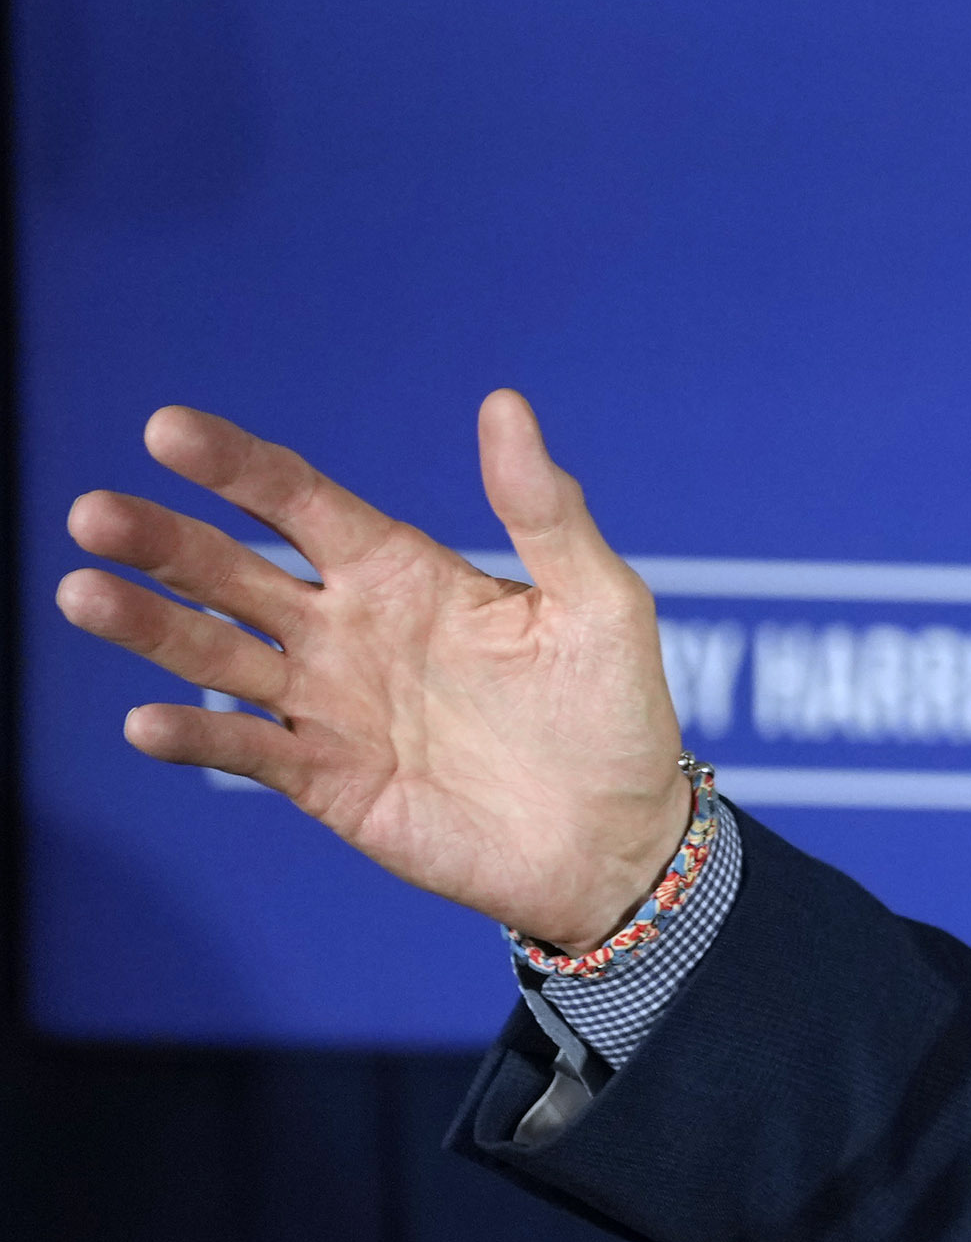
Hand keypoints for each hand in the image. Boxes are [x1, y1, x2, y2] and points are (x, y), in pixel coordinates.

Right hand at [57, 394, 690, 953]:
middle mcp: (350, 630)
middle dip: (164, 541)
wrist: (617, 838)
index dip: (236, 467)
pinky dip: (196, 735)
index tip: (167, 429)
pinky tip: (147, 719)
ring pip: (217, 654)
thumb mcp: (598, 600)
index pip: (301, 502)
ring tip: (82, 591)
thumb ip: (545, 510)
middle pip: (234, 572)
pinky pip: (247, 752)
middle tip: (94, 511)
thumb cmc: (614, 711)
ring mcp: (329, 706)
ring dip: (149, 626)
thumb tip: (505, 404)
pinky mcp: (326, 781)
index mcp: (404, 572)